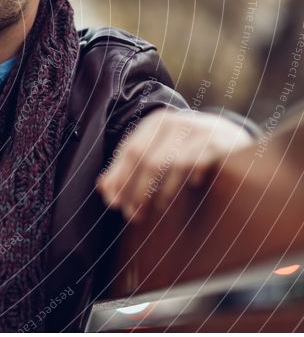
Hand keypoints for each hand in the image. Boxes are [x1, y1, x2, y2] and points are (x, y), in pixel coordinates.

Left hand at [96, 107, 253, 221]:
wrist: (232, 134)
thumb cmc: (186, 148)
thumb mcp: (157, 151)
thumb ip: (129, 168)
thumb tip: (104, 190)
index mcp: (155, 123)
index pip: (130, 151)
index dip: (119, 178)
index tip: (114, 203)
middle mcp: (175, 123)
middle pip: (146, 159)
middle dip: (136, 189)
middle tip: (132, 214)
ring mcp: (198, 131)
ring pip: (168, 164)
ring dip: (157, 193)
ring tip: (152, 211)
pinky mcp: (218, 143)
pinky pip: (195, 165)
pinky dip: (185, 182)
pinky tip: (185, 192)